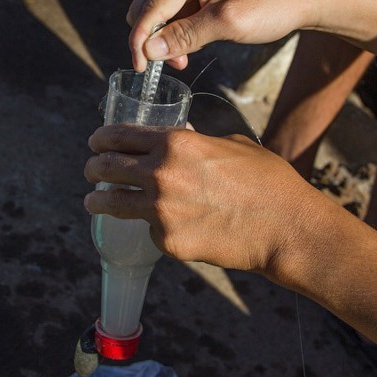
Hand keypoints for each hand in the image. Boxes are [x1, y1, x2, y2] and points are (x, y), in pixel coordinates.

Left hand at [83, 124, 316, 272]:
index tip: (95, 143)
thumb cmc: (266, 181)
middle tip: (92, 171)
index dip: (100, 138)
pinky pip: (150, 230)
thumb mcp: (230, 145)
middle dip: (93, 168)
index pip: (118, 135)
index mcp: (175, 143)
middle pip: (105, 168)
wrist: (284, 227)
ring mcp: (161, 211)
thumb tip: (180, 135)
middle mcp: (160, 175)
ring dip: (97, 201)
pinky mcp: (168, 242)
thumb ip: (197, 140)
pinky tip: (167, 226)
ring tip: (94, 202)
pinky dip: (153, 226)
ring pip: (112, 204)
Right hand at [127, 0, 311, 71]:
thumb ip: (185, 36)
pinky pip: (173, 10)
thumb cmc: (272, 5)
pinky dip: (177, 30)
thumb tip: (149, 51)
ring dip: (166, 37)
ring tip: (188, 56)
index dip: (141, 39)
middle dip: (155, 38)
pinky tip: (194, 43)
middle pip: (147, 6)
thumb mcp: (227, 24)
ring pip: (158, 11)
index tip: (140, 69)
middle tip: (178, 63)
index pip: (151, 5)